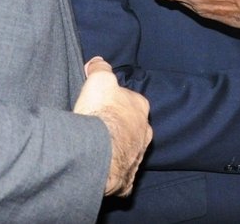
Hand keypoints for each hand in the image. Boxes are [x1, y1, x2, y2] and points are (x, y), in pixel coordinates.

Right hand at [73, 57, 151, 196]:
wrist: (98, 151)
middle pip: (131, 125)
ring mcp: (138, 155)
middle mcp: (145, 131)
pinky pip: (121, 172)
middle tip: (97, 127)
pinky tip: (100, 168)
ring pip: (128, 149)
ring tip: (95, 147)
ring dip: (115, 148)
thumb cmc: (102, 112)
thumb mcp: (99, 80)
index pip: (130, 100)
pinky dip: (113, 169)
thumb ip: (100, 68)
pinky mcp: (128, 177)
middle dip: (118, 126)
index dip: (115, 101)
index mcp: (141, 107)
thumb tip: (98, 61)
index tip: (102, 104)